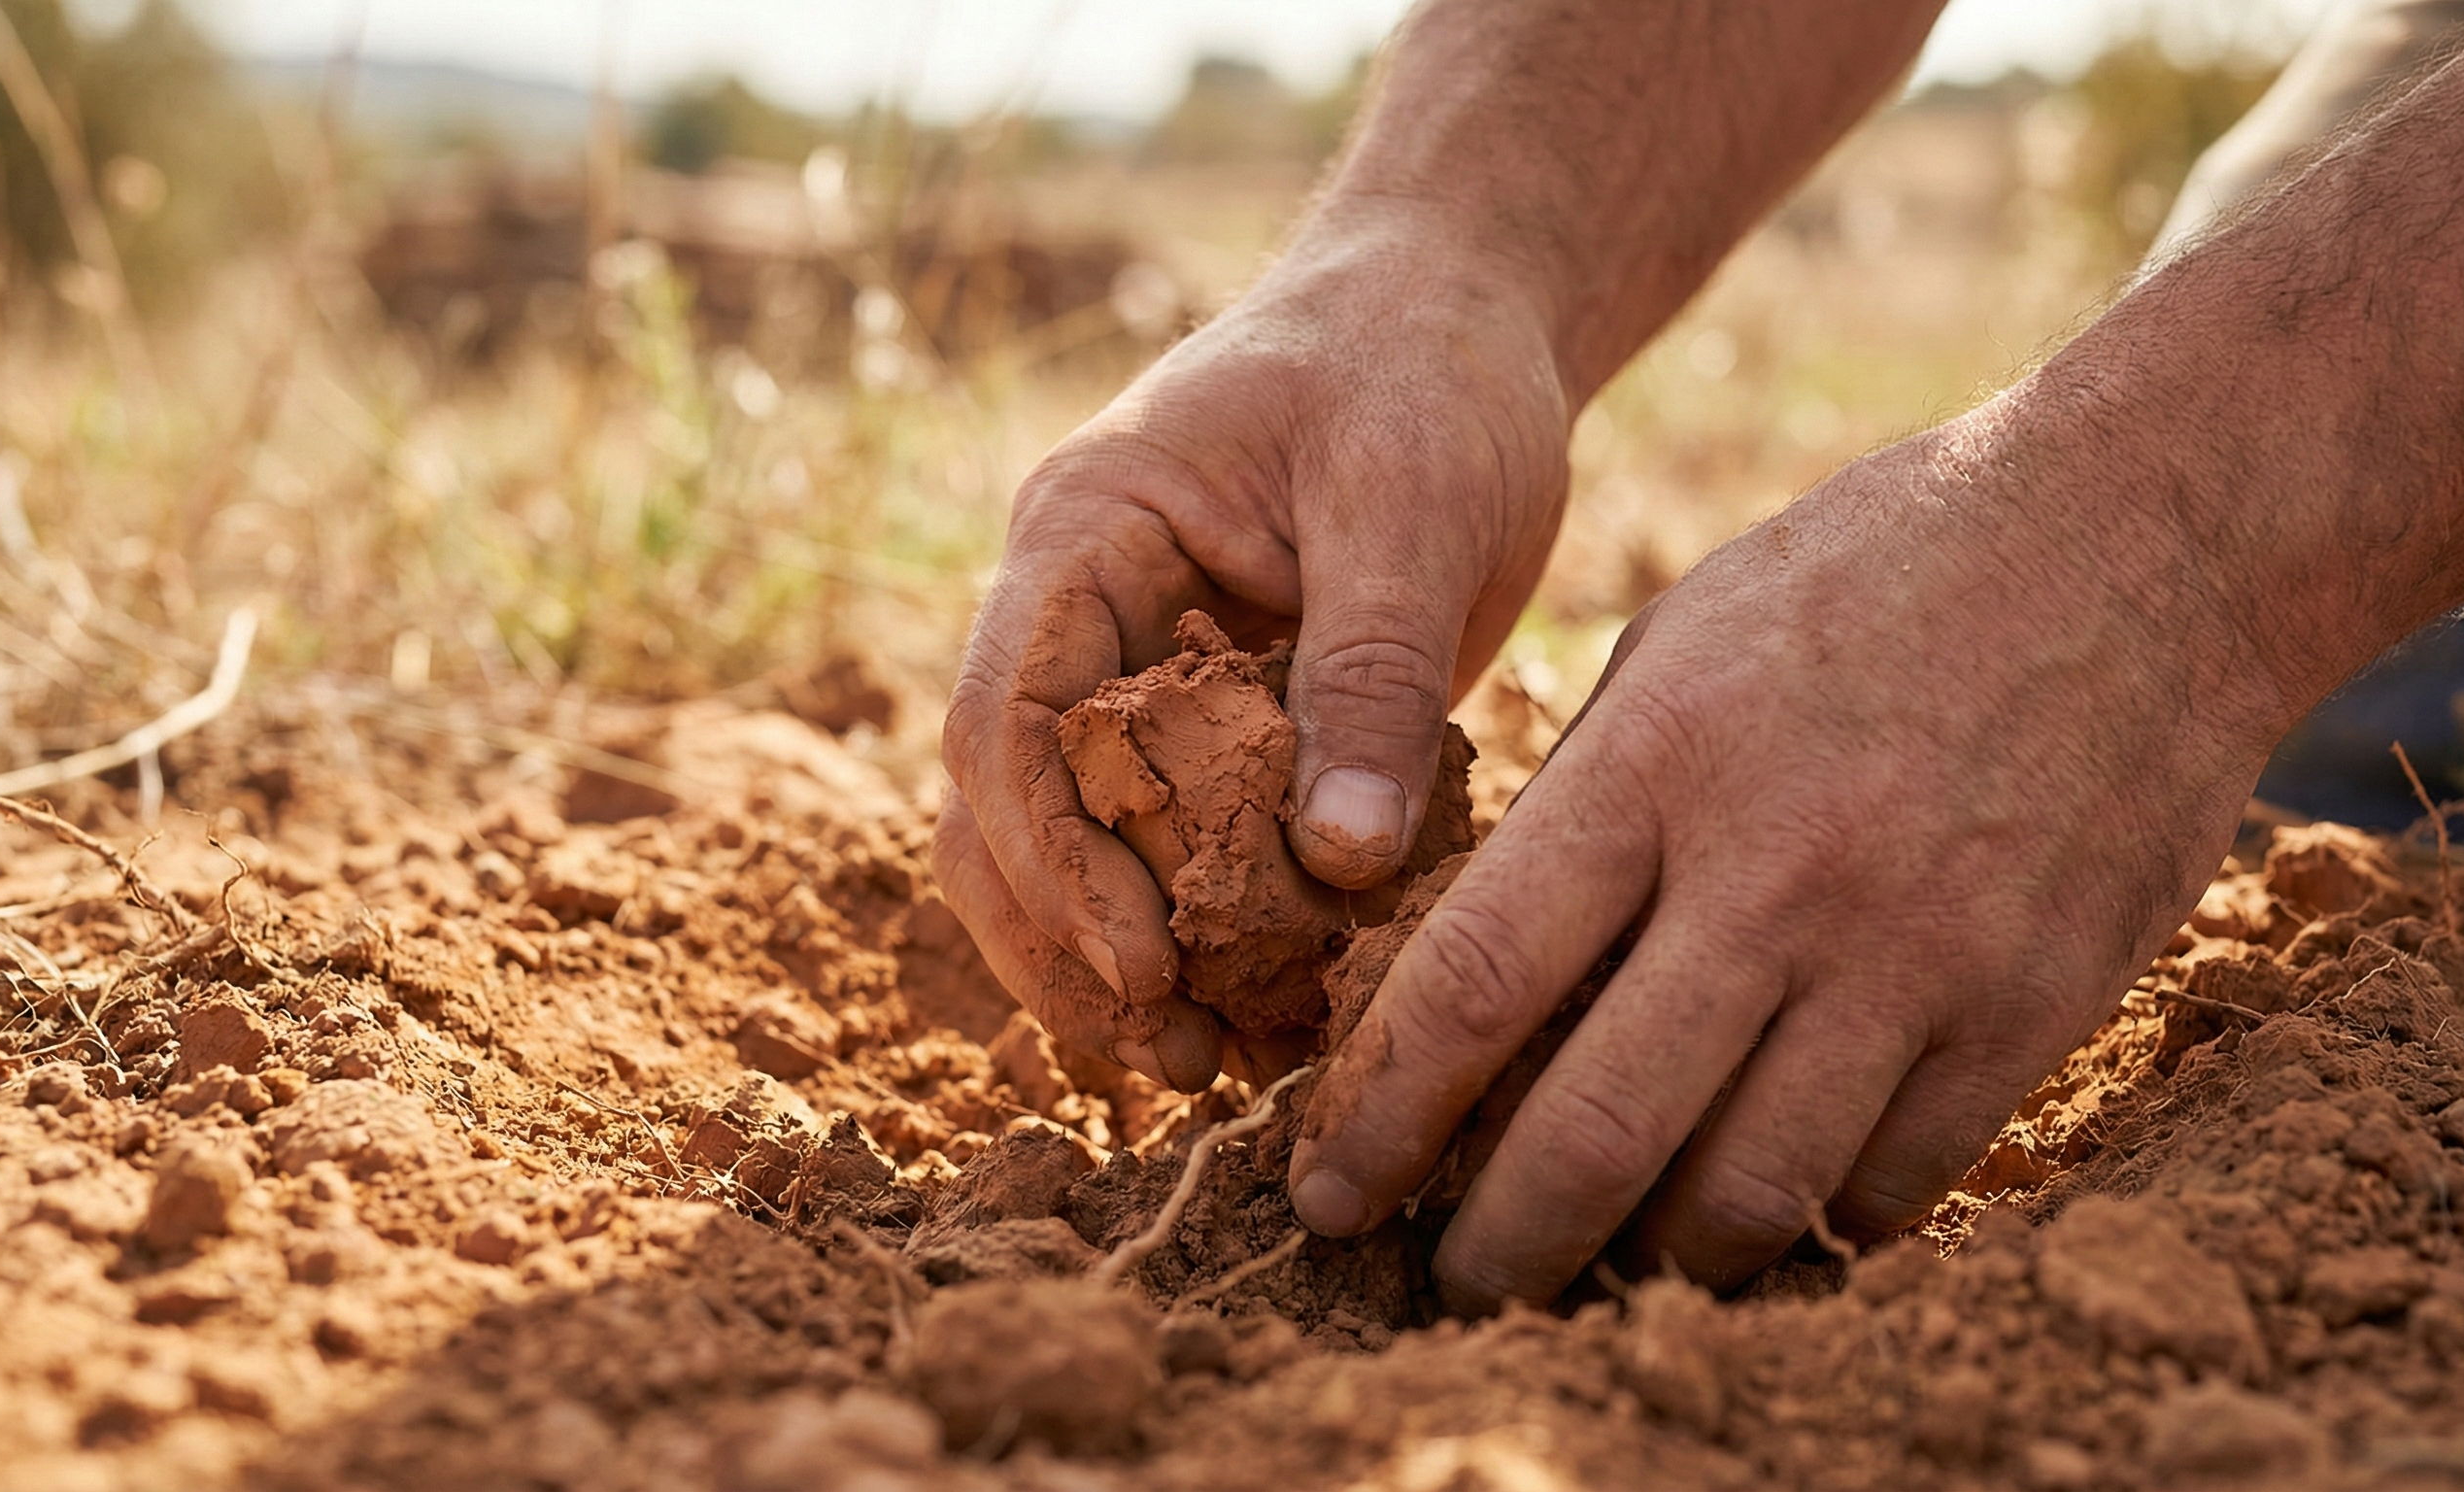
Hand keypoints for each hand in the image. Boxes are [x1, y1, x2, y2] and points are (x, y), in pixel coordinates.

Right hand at [937, 220, 1573, 1090]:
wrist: (1459, 316)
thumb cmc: (1425, 371)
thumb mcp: (1413, 505)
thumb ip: (1371, 673)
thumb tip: (1341, 864)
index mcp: (1086, 535)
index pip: (1007, 720)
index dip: (1051, 859)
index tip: (1141, 964)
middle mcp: (1080, 618)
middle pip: (1004, 813)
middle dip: (1070, 946)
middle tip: (1176, 1058)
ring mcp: (1138, 678)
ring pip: (1065, 849)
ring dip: (1119, 963)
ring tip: (1212, 1068)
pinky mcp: (1213, 728)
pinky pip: (1172, 849)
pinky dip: (1204, 935)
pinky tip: (1267, 1017)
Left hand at [1284, 424, 2297, 1309]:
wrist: (2145, 537)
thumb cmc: (1877, 572)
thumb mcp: (1682, 640)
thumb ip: (1585, 805)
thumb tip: (1485, 976)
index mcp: (1659, 763)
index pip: (1471, 986)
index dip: (1378, 1119)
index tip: (1322, 1191)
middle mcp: (1777, 874)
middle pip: (1594, 1135)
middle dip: (1495, 1249)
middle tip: (1447, 1291)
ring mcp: (1916, 953)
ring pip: (1746, 1197)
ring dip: (1651, 1264)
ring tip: (1601, 1270)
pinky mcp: (2030, 1007)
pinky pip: (1890, 1186)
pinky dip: (1809, 1227)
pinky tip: (1765, 1215)